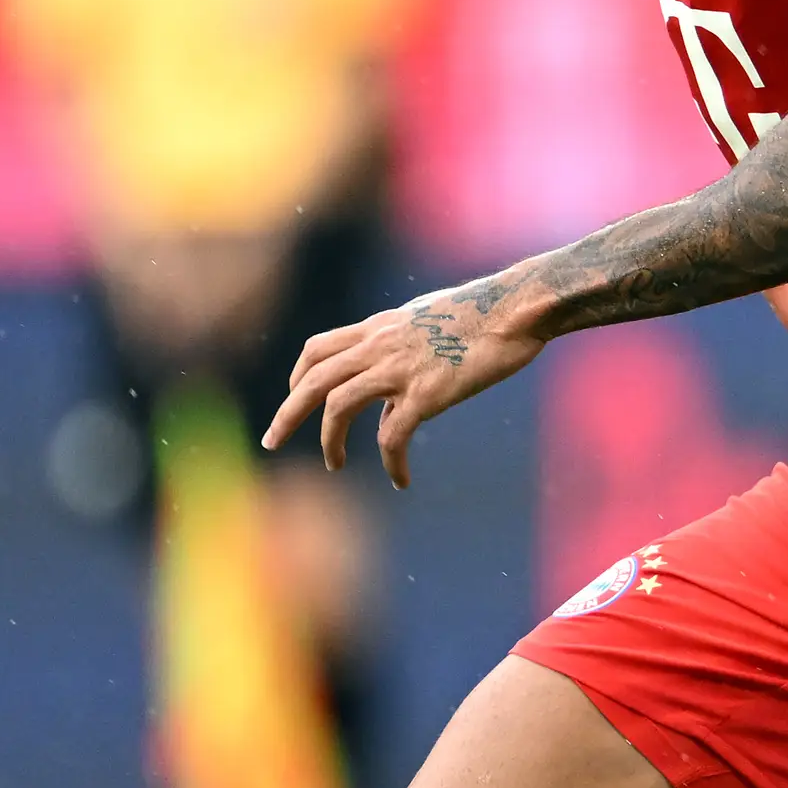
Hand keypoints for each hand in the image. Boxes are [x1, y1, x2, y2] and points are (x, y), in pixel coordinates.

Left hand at [263, 279, 541, 487]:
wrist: (518, 307)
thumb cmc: (487, 314)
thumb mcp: (432, 324)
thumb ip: (405, 354)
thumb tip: (396, 403)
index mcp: (380, 326)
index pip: (318, 348)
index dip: (298, 377)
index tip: (294, 399)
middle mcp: (379, 344)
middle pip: (312, 379)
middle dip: (286, 414)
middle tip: (269, 443)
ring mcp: (399, 368)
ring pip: (338, 407)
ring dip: (328, 442)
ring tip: (333, 466)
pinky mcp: (425, 393)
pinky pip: (392, 437)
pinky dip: (391, 463)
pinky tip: (400, 480)